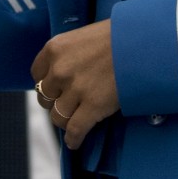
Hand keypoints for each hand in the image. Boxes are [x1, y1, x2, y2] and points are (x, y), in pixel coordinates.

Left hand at [32, 21, 118, 149]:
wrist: (140, 42)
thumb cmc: (116, 36)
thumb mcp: (82, 37)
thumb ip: (68, 54)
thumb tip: (62, 73)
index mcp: (54, 49)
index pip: (36, 75)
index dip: (46, 84)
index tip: (55, 89)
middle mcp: (59, 69)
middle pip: (45, 98)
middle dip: (55, 102)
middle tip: (68, 102)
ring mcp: (75, 89)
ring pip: (57, 117)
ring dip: (65, 121)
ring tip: (73, 121)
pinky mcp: (92, 106)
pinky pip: (75, 130)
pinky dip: (73, 139)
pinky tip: (75, 142)